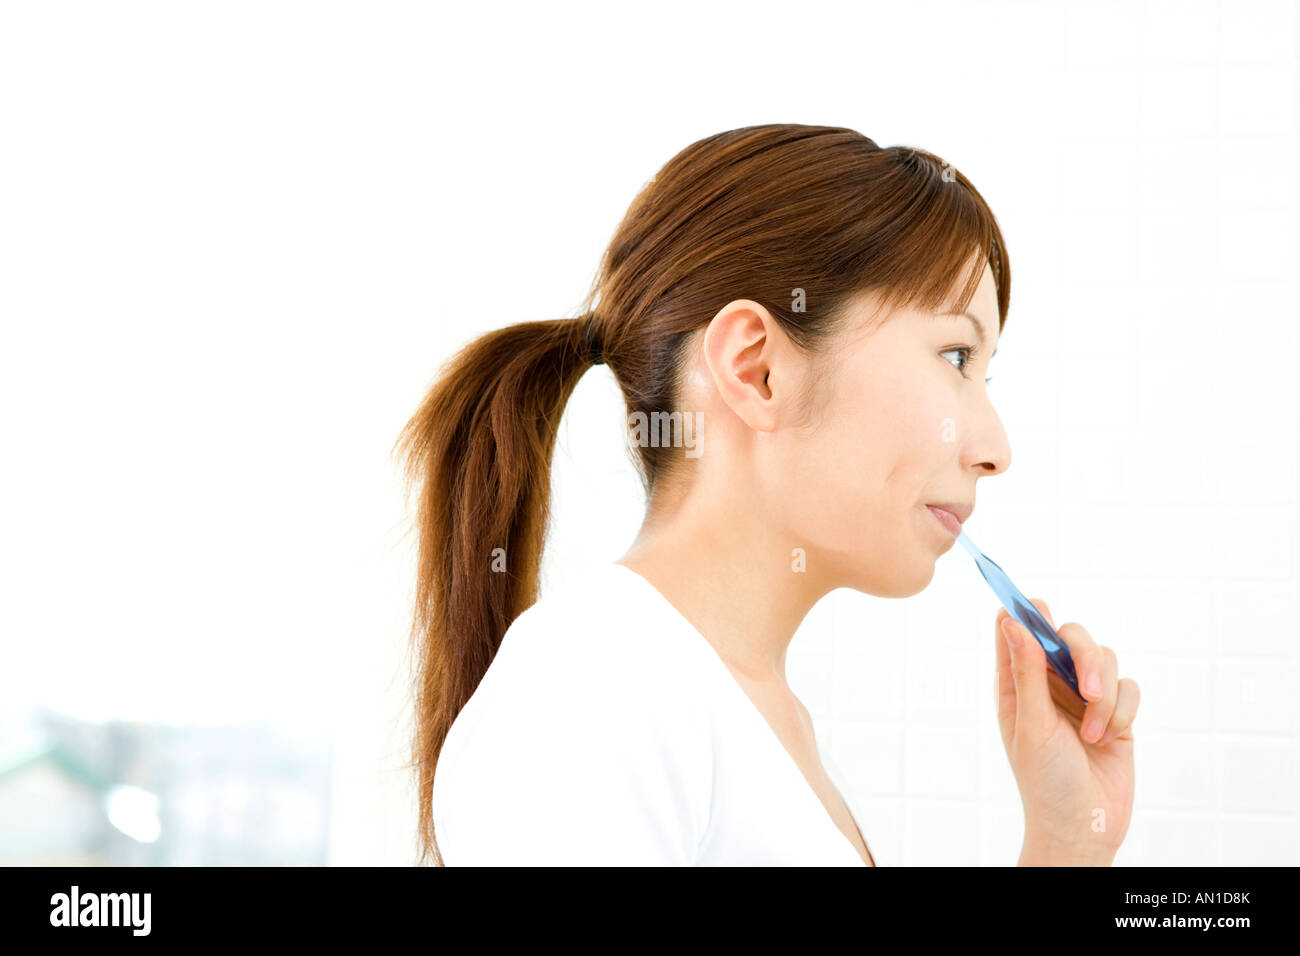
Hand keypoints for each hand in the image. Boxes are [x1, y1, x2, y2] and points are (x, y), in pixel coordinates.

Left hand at [995, 600, 1139, 864]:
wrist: (1085, 825)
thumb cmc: (1045, 781)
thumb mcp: (1031, 726)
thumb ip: (1026, 673)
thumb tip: (1011, 622)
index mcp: (1017, 682)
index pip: (1015, 629)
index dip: (1024, 611)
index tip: (1036, 604)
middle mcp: (1049, 683)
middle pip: (1070, 634)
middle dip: (1086, 658)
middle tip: (1090, 690)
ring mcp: (1083, 695)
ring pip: (1105, 657)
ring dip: (1105, 697)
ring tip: (1095, 733)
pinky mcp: (1115, 711)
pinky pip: (1129, 686)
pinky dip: (1123, 711)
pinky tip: (1110, 738)